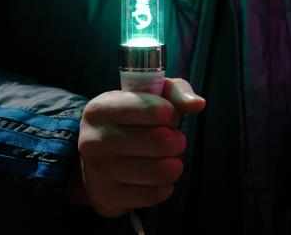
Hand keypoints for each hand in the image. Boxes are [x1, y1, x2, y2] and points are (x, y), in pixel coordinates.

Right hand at [74, 78, 204, 216]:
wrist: (93, 158)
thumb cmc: (127, 120)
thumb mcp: (146, 96)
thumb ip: (174, 91)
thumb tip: (197, 104)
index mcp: (102, 108)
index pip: (157, 110)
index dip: (171, 114)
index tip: (166, 117)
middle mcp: (95, 140)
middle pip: (162, 142)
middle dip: (176, 141)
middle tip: (172, 142)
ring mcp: (99, 172)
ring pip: (161, 171)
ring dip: (174, 166)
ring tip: (167, 160)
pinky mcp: (107, 198)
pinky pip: (154, 195)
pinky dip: (163, 187)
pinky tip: (155, 179)